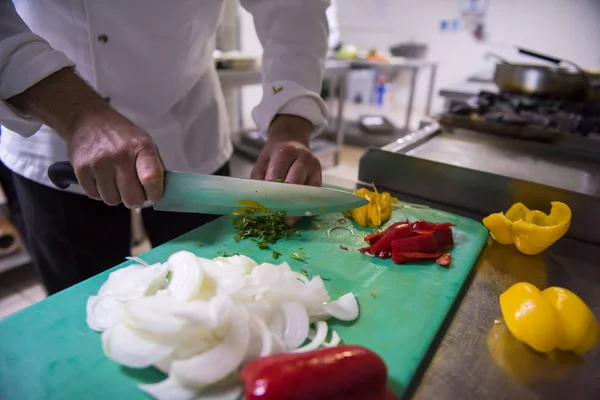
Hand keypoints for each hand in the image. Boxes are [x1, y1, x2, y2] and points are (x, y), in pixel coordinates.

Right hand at [6, 68, 163, 207]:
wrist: (87, 119)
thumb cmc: (121, 134)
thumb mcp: (144, 142)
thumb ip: (154, 166)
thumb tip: (159, 192)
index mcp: (141, 147)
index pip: (151, 179)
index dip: (155, 193)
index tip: (153, 195)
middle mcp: (120, 155)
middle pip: (131, 198)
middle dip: (135, 199)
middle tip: (133, 191)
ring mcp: (98, 163)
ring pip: (112, 200)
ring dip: (116, 196)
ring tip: (115, 181)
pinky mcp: (80, 170)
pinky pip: (94, 196)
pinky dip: (100, 192)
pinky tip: (101, 179)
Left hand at [251, 115, 321, 225]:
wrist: (292, 140)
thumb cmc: (275, 154)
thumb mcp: (263, 161)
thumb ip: (260, 178)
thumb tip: (260, 200)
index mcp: (285, 151)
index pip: (278, 174)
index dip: (272, 192)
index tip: (267, 207)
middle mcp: (302, 157)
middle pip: (295, 183)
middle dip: (286, 201)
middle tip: (278, 218)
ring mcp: (313, 166)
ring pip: (307, 190)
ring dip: (297, 206)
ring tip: (288, 220)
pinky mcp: (319, 175)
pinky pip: (314, 193)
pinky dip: (305, 204)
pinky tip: (298, 214)